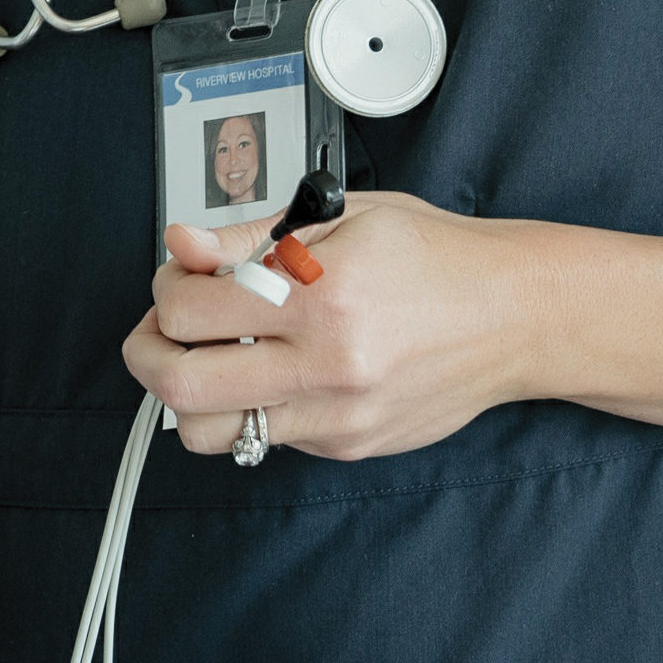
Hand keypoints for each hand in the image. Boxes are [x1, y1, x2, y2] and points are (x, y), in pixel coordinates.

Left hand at [128, 194, 551, 462]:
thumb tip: (183, 246)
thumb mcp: (343, 217)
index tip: (181, 279)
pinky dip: (252, 407)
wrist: (515, 317)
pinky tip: (279, 371)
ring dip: (189, 396)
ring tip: (209, 359)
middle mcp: (327, 364)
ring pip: (210, 433)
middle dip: (148, 355)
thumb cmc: (434, 258)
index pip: (187, 311)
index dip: (166, 290)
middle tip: (159, 333)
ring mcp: (337, 415)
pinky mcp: (347, 446)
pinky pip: (265, 438)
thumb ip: (251, 237)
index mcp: (321, 294)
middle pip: (181, 388)